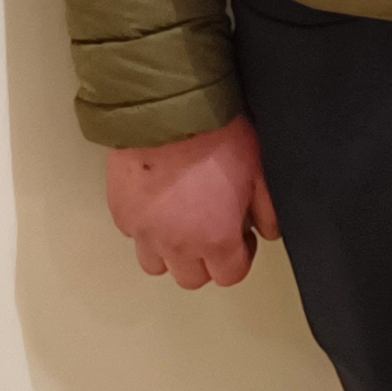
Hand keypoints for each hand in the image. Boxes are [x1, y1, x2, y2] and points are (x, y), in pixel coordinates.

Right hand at [106, 117, 279, 289]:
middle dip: (206, 261)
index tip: (241, 237)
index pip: (230, 276)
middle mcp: (178, 245)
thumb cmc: (213, 136)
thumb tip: (269, 230)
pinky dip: (146, 229)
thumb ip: (267, 209)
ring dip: (171, 253)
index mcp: (216, 239)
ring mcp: (145, 232)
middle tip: (212, 231)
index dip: (241, 257)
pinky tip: (159, 205)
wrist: (167, 111)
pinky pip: (134, 236)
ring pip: (157, 265)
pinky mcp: (122, 213)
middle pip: (192, 279)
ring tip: (182, 224)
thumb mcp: (257, 170)